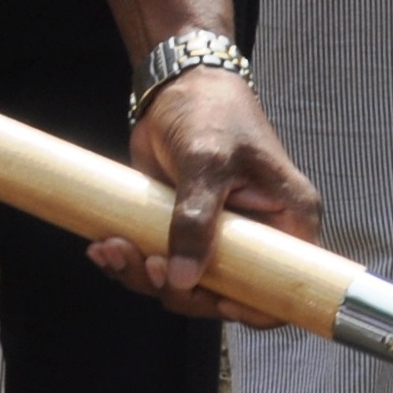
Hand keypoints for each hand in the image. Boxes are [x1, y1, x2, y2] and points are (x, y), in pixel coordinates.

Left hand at [96, 68, 319, 322]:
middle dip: (180, 290)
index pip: (288, 283)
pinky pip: (161, 269)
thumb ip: (196, 220)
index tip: (213, 298)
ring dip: (143, 276)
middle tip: (146, 264)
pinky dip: (130, 264)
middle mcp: (260, 235)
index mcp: (287, 217)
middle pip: (229, 295)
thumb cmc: (211, 111)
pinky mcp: (184, 234)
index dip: (255, 306)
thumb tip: (186, 279)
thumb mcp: (207, 161)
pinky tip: (104, 247)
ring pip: (187, 287)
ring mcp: (220, 238)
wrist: (176, 86)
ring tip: (112, 248)